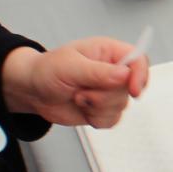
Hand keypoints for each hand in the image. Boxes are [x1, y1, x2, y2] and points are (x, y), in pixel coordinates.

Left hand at [0, 39, 149, 128]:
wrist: (32, 91)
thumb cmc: (47, 70)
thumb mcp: (70, 66)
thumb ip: (98, 72)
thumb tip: (124, 74)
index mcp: (108, 52)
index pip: (138, 60)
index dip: (140, 75)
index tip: (133, 90)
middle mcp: (112, 71)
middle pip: (130, 88)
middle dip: (104, 95)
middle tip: (82, 90)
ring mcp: (108, 91)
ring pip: (121, 106)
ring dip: (96, 107)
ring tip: (78, 97)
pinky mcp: (103, 109)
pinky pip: (112, 120)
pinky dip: (96, 119)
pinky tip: (82, 108)